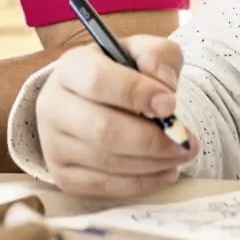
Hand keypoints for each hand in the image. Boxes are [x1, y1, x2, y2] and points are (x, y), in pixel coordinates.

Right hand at [34, 36, 195, 195]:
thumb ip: (158, 54)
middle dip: (152, 140)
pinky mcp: (63, 175)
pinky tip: (166, 171)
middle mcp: (53, 106)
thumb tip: (165, 84)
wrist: (91, 104)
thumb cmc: (120, 77)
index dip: (136, 93)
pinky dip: (143, 183)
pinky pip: (106, 186)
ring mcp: (54, 145)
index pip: (96, 80)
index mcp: (69, 68)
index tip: (171, 103)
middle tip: (186, 142)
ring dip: (154, 163)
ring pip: (107, 161)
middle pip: (102, 129)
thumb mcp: (140, 53)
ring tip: (181, 155)